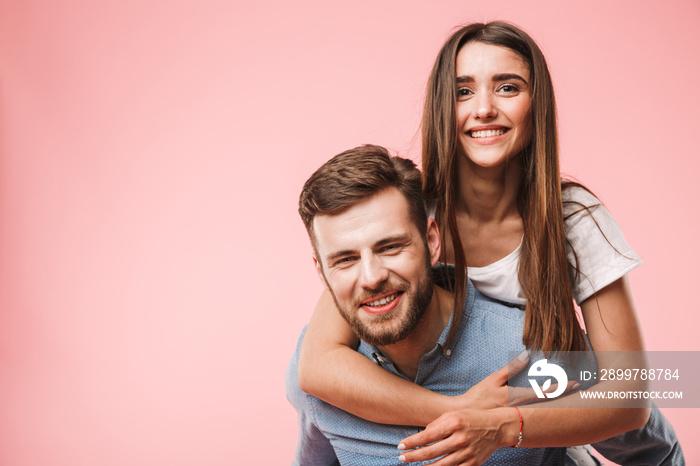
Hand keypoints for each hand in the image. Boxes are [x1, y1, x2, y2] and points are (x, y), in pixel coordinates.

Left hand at [397, 408, 512, 465]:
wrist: (497, 427)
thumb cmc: (471, 418)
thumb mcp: (453, 414)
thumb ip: (437, 424)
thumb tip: (421, 436)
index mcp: (453, 423)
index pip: (427, 435)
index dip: (411, 442)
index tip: (400, 445)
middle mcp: (460, 438)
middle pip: (431, 452)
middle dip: (413, 456)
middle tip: (401, 458)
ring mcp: (467, 453)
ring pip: (441, 465)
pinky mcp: (473, 463)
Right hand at [454, 352, 578, 409]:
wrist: (466, 417)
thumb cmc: (478, 398)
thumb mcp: (493, 380)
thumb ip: (510, 369)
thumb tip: (526, 355)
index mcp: (518, 398)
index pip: (545, 392)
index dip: (561, 388)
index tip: (576, 384)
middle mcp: (522, 409)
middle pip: (549, 402)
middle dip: (565, 395)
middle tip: (581, 390)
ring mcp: (519, 415)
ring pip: (543, 408)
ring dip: (557, 402)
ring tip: (570, 396)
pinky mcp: (514, 418)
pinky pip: (534, 413)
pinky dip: (545, 408)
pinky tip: (550, 405)